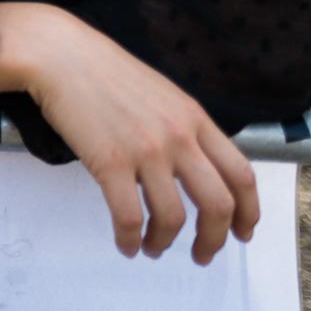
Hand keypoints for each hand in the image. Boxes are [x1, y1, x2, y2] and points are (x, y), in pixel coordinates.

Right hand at [0, 2, 258, 265]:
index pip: (241, 175)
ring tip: (153, 248)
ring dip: (165, 243)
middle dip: (214, 239)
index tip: (241, 233)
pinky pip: (129, 217)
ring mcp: (146, 150)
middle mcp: (179, 137)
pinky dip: (130, 239)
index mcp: (195, 118)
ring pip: (174, 217)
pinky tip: (126, 244)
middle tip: (202, 254)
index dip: (248, 212)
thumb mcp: (162, 95)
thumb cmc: (105, 73)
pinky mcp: (111, 162)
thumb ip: (184, 129)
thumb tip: (193, 171)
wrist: (62, 56)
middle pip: (217, 204)